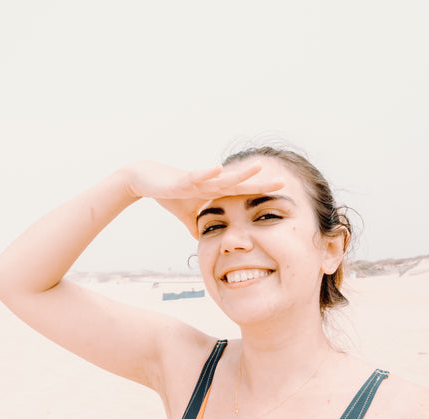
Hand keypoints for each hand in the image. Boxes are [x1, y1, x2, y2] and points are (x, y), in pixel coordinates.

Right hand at [120, 160, 284, 236]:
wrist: (146, 179)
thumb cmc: (169, 194)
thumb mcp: (186, 215)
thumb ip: (196, 226)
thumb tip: (203, 241)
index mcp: (213, 191)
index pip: (242, 192)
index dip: (260, 193)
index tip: (281, 194)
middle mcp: (210, 183)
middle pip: (239, 183)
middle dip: (259, 183)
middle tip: (282, 182)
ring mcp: (197, 180)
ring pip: (222, 177)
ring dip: (240, 173)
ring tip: (258, 168)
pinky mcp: (181, 180)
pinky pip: (196, 177)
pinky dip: (206, 173)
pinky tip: (218, 169)